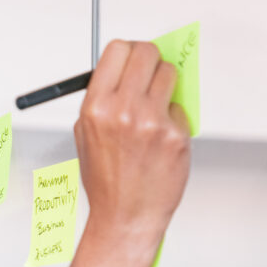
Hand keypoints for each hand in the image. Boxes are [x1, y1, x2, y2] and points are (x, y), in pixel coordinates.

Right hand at [52, 40, 191, 266]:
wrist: (125, 216)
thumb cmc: (106, 181)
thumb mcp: (85, 135)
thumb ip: (102, 100)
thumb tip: (122, 70)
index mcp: (95, 108)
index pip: (117, 50)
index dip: (127, 52)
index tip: (131, 59)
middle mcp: (122, 110)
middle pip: (146, 52)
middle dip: (149, 59)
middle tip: (149, 73)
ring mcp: (151, 121)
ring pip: (168, 74)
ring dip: (164, 85)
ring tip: (155, 109)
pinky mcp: (175, 134)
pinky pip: (180, 108)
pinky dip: (173, 118)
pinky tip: (160, 138)